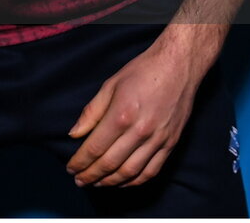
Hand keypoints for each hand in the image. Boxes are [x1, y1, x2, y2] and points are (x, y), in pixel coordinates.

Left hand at [65, 33, 215, 187]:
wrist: (178, 65)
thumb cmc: (143, 71)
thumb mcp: (111, 84)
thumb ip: (92, 111)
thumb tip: (74, 134)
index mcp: (122, 114)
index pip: (95, 148)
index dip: (81, 162)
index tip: (71, 168)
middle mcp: (140, 131)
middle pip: (110, 164)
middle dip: (91, 175)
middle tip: (79, 180)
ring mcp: (157, 139)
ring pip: (130, 172)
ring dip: (110, 182)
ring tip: (97, 183)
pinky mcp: (170, 144)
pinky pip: (151, 171)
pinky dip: (135, 181)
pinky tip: (123, 182)